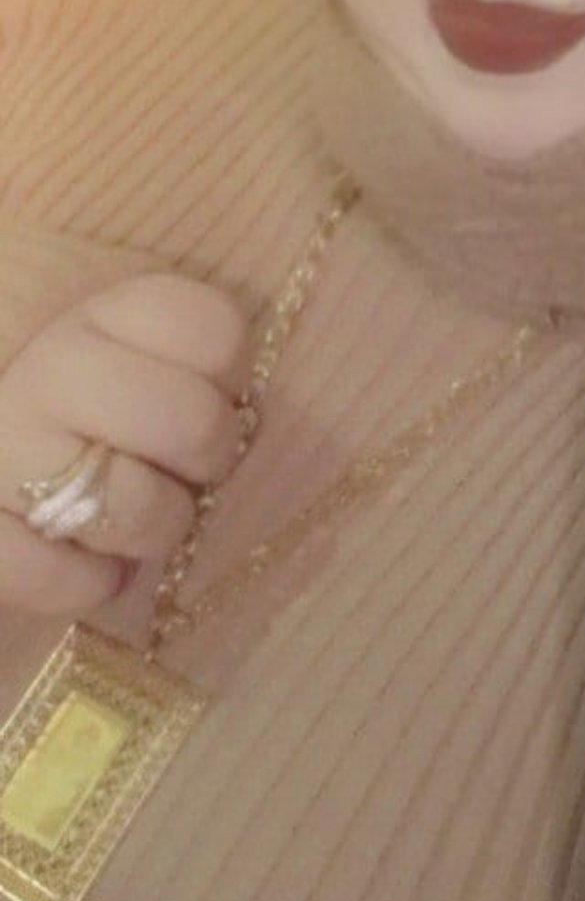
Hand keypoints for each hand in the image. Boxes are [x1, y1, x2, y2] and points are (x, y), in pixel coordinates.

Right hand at [0, 274, 247, 617]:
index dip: (231, 379)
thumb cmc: (87, 414)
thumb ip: (192, 366)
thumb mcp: (135, 359)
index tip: (208, 395)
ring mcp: (5, 447)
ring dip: (155, 532)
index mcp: (104, 315)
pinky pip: (58, 577)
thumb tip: (244, 416)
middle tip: (185, 470)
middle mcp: (51, 368)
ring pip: (135, 509)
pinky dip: (90, 584)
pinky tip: (92, 565)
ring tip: (136, 521)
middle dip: (208, 460)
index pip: (215, 331)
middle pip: (194, 422)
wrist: (3, 455)